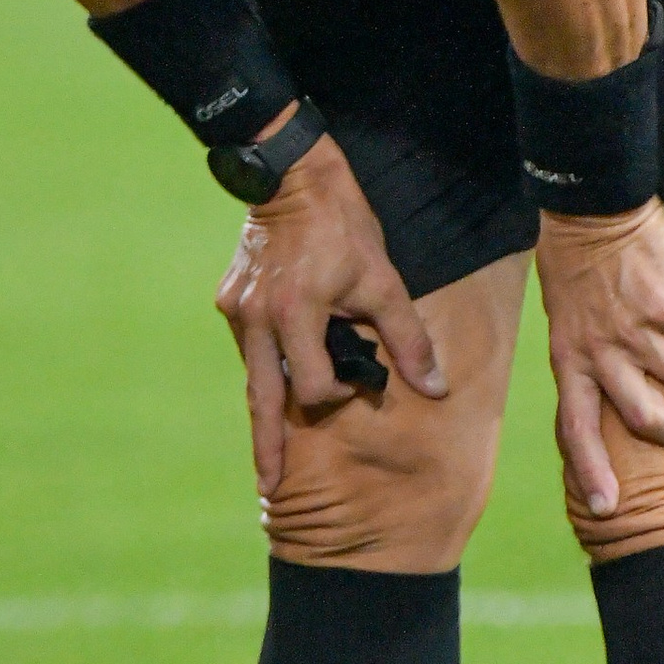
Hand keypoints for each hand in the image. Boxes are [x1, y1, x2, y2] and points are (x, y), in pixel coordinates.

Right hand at [216, 132, 444, 496]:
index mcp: (296, 316)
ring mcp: (237, 309)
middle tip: (269, 487)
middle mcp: (258, 320)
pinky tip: (276, 367)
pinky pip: (249, 345)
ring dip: (268, 400)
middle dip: (266, 447)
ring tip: (270, 445)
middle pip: (261, 399)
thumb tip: (434, 388)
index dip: (338, 392)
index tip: (353, 382)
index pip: (314, 386)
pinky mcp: (229, 298)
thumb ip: (407, 338)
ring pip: (254, 372)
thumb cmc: (343, 226)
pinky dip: (265, 362)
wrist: (290, 176)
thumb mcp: (383, 280)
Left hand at [538, 199, 663, 518]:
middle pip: (649, 418)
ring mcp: (631, 327)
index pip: (574, 427)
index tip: (605, 507)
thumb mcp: (569, 319)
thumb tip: (617, 384)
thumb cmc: (577, 261)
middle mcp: (599, 351)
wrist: (589, 206)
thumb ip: (590, 353)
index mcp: (571, 359)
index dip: (591, 469)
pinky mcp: (662, 300)